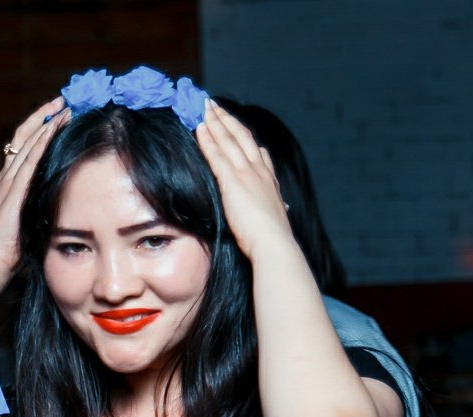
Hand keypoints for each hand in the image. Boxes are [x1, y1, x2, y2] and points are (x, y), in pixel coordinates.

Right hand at [0, 97, 69, 274]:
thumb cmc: (14, 245)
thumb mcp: (29, 216)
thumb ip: (39, 202)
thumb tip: (60, 198)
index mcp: (9, 180)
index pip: (24, 144)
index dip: (40, 126)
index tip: (57, 113)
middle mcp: (7, 175)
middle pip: (25, 135)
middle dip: (45, 116)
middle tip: (64, 102)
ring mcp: (9, 181)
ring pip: (28, 143)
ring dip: (47, 124)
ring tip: (64, 110)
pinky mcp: (14, 190)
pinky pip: (30, 159)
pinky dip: (42, 141)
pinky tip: (54, 129)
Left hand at [195, 101, 293, 260]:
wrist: (274, 243)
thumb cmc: (272, 238)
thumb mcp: (276, 217)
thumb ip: (274, 206)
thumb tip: (284, 206)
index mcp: (268, 180)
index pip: (256, 152)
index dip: (244, 137)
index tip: (237, 126)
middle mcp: (258, 171)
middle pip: (241, 137)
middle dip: (227, 119)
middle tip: (215, 105)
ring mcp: (245, 173)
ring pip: (228, 140)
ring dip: (216, 121)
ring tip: (204, 107)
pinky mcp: (232, 181)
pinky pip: (217, 155)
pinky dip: (208, 140)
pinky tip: (199, 128)